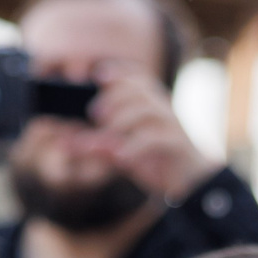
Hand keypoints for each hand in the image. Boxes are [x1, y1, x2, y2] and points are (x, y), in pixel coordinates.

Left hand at [90, 63, 214, 200]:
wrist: (192, 184)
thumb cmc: (157, 162)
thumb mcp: (123, 152)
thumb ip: (97, 146)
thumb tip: (65, 144)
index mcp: (152, 105)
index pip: (138, 77)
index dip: (119, 73)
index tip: (98, 75)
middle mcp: (163, 110)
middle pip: (140, 90)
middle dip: (116, 97)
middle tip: (96, 114)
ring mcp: (172, 126)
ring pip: (148, 110)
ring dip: (123, 119)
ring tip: (106, 130)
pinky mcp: (178, 146)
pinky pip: (156, 139)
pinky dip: (135, 146)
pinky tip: (119, 157)